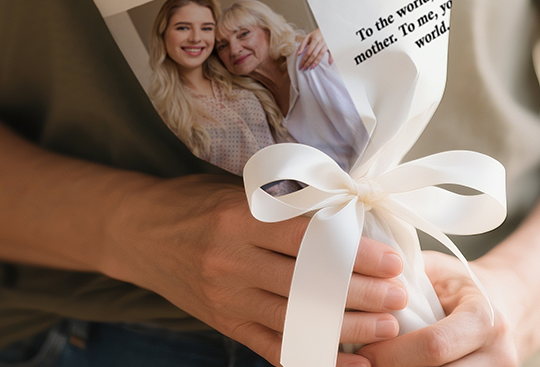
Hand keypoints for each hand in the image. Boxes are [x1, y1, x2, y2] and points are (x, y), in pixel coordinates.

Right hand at [111, 176, 407, 366]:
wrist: (140, 232)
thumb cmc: (195, 201)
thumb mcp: (236, 189)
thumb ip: (283, 201)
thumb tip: (347, 208)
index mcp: (239, 218)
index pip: (307, 239)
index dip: (354, 252)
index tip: (391, 259)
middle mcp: (232, 261)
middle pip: (307, 284)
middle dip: (360, 294)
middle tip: (399, 296)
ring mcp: (228, 298)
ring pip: (296, 320)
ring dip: (347, 328)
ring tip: (386, 328)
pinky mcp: (225, 324)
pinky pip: (275, 348)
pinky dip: (314, 359)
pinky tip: (349, 363)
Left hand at [297, 27, 330, 68]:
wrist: (326, 28)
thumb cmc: (316, 34)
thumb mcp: (308, 37)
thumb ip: (302, 45)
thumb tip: (297, 54)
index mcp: (314, 39)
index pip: (308, 52)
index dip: (304, 60)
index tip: (300, 66)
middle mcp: (321, 42)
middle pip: (314, 54)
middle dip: (308, 63)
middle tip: (304, 69)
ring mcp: (327, 44)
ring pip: (321, 55)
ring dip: (316, 62)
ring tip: (311, 68)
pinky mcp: (331, 45)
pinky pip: (332, 52)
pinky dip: (331, 58)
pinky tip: (329, 63)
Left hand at [359, 253, 519, 366]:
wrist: (507, 306)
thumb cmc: (463, 286)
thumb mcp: (439, 270)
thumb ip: (408, 276)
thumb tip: (368, 287)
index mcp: (484, 318)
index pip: (434, 345)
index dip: (393, 352)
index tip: (365, 351)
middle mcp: (498, 356)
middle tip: (366, 363)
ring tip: (382, 365)